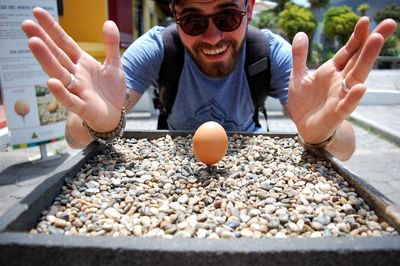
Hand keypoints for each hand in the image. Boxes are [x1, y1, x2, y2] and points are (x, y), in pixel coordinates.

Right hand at [21, 7, 125, 132]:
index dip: (52, 28)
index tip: (37, 12)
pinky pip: (70, 100)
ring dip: (46, 60)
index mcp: (81, 63)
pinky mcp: (82, 107)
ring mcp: (77, 90)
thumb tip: (108, 22)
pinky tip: (52, 82)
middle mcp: (75, 75)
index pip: (64, 43)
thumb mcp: (115, 64)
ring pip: (59, 74)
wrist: (115, 114)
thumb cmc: (110, 90)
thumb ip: (111, 45)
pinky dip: (61, 92)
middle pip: (57, 56)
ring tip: (33, 43)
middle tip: (26, 25)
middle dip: (42, 41)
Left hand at [287, 17, 396, 143]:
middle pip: (359, 59)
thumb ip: (299, 56)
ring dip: (367, 60)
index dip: (357, 36)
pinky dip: (353, 97)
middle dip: (371, 42)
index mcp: (332, 71)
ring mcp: (340, 96)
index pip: (348, 51)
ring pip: (357, 77)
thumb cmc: (305, 102)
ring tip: (376, 41)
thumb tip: (301, 33)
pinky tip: (361, 87)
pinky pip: (346, 105)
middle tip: (389, 23)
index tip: (366, 19)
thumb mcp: (297, 76)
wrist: (304, 127)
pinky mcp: (336, 113)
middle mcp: (340, 81)